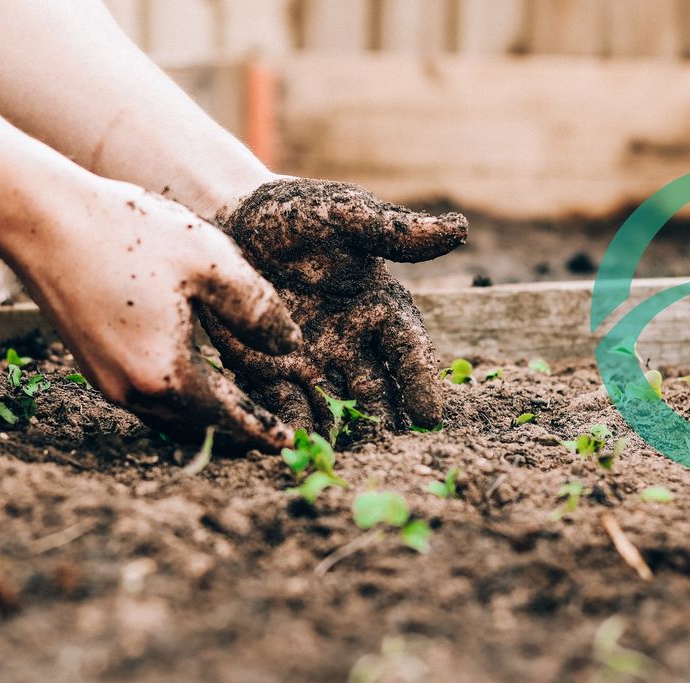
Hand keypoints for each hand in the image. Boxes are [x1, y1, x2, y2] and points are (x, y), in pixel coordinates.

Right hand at [11, 176, 301, 449]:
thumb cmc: (128, 232)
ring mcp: (106, 381)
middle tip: (271, 433)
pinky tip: (196, 381)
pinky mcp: (92, 365)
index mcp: (166, 374)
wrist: (42, 219)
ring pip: (170, 417)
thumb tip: (290, 347)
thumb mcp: (211, 261)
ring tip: (241, 411)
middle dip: (237, 432)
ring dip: (206, 418)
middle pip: (198, 427)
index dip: (262, 430)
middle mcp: (132, 391)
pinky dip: (179, 399)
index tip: (289, 443)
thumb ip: (258, 309)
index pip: (228, 418)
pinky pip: (147, 398)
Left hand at [201, 178, 467, 433]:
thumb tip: (459, 229)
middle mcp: (352, 343)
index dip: (421, 382)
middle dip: (384, 423)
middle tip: (391, 454)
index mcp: (380, 308)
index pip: (408, 350)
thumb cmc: (295, 213)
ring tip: (345, 462)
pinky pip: (285, 406)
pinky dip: (291, 427)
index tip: (430, 416)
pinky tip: (293, 448)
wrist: (230, 219)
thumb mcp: (343, 214)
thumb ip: (392, 230)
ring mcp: (312, 362)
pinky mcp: (270, 372)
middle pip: (377, 392)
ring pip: (335, 408)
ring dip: (342, 435)